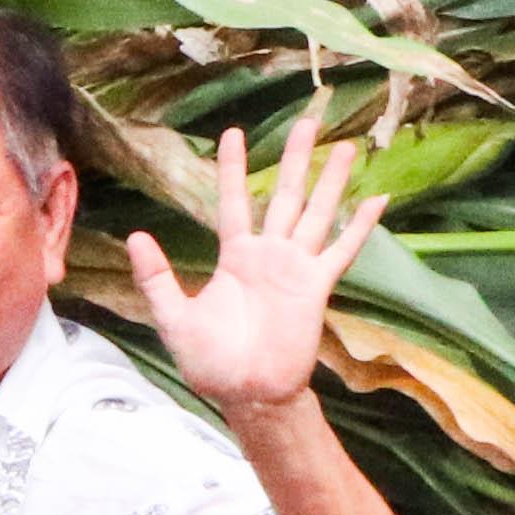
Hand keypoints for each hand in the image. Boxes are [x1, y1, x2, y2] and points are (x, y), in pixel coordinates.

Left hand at [120, 116, 383, 417]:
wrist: (247, 394)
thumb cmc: (210, 362)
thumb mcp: (174, 317)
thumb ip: (158, 277)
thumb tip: (136, 236)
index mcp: (236, 256)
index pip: (235, 201)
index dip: (235, 168)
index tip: (233, 132)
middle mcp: (269, 254)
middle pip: (286, 195)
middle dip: (296, 158)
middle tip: (308, 120)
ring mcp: (296, 268)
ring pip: (317, 213)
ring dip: (332, 181)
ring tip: (345, 146)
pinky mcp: (317, 287)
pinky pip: (342, 250)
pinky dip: (361, 226)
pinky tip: (379, 200)